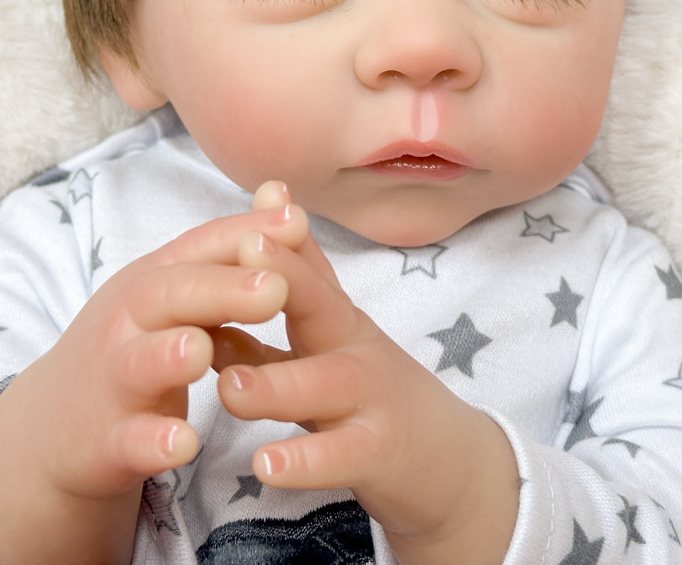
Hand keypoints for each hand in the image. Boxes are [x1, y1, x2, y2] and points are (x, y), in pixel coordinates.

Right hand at [0, 187, 307, 564]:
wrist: (53, 428)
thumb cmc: (135, 346)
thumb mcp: (178, 294)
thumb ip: (231, 251)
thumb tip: (284, 195)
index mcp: (156, 280)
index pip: (201, 246)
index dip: (248, 232)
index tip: (297, 221)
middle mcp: (129, 320)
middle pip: (170, 294)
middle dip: (222, 289)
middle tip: (274, 289)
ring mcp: (113, 381)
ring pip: (140, 362)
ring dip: (170, 356)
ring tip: (201, 350)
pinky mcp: (104, 441)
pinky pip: (128, 440)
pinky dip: (153, 442)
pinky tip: (183, 444)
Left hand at [214, 189, 520, 564]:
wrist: (452, 463)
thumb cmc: (372, 396)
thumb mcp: (330, 345)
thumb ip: (283, 307)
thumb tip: (231, 257)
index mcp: (336, 320)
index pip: (307, 270)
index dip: (279, 243)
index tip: (248, 215)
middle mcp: (355, 349)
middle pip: (323, 306)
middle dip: (287, 275)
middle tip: (245, 250)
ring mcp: (372, 400)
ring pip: (324, 386)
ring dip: (275, 385)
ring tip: (229, 387)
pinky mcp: (380, 454)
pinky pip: (341, 456)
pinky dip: (305, 462)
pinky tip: (267, 465)